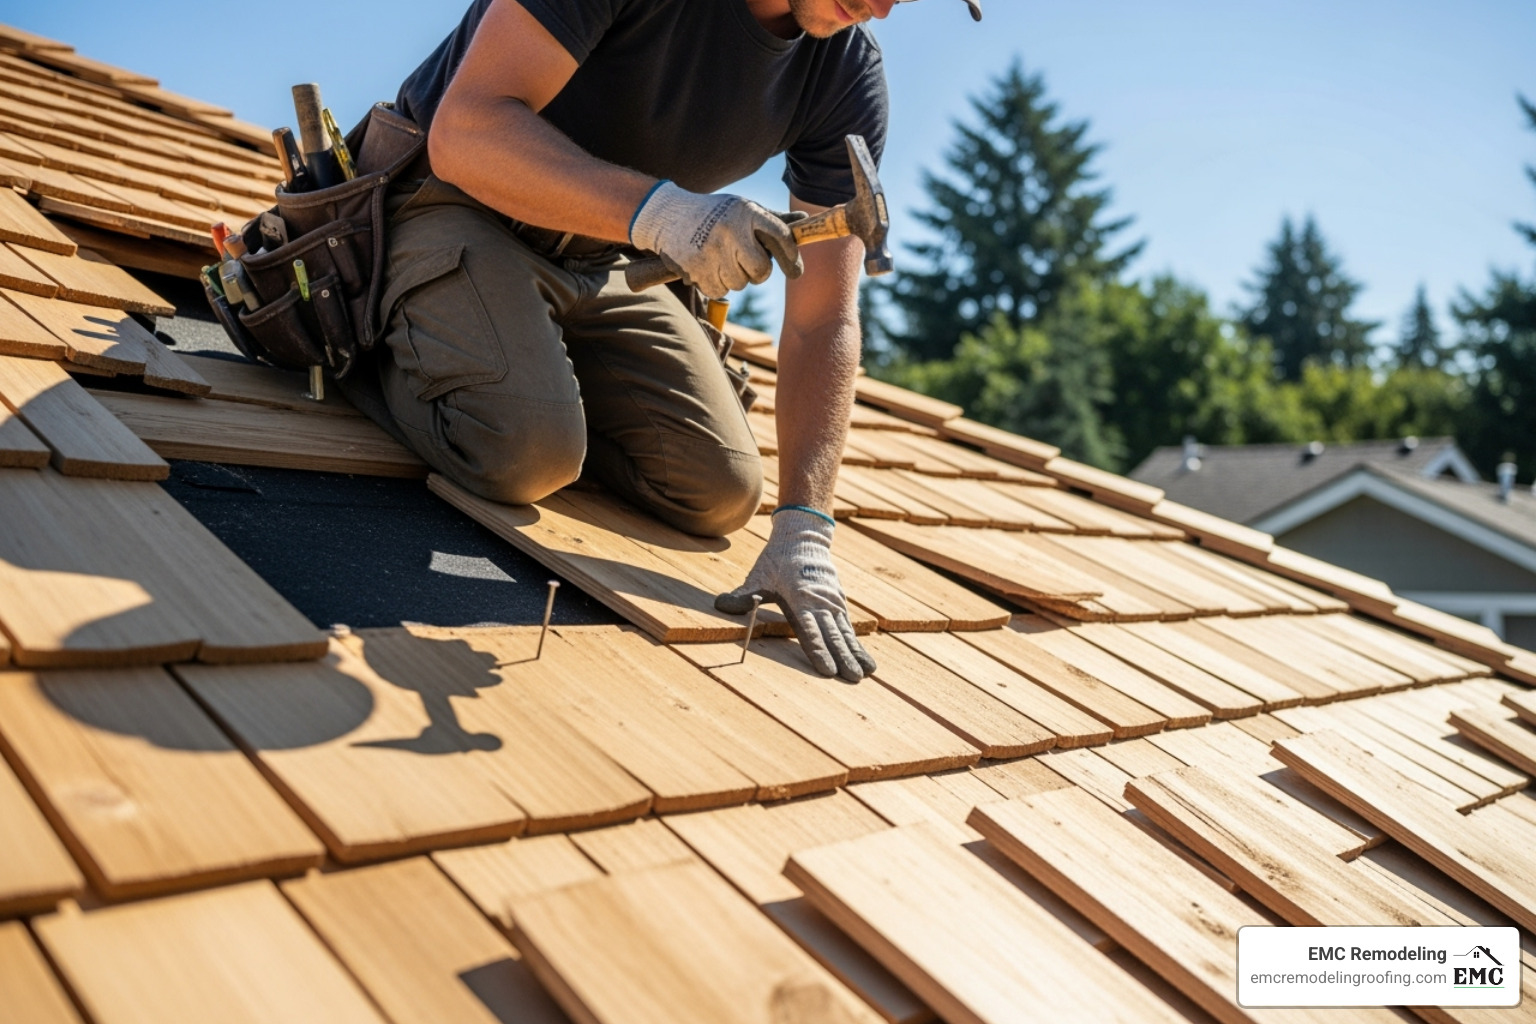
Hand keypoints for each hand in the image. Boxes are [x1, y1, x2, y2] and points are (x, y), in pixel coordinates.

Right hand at [631, 181, 802, 297]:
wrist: (667, 214)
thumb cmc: (714, 214)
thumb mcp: (742, 209)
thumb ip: (771, 220)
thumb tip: (804, 221)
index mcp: (747, 212)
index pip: (780, 237)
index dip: (792, 259)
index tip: (795, 272)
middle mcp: (731, 230)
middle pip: (761, 271)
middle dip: (758, 273)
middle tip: (748, 265)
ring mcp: (712, 250)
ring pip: (739, 283)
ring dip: (734, 278)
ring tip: (722, 260)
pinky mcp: (696, 267)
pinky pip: (719, 291)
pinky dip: (716, 284)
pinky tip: (708, 267)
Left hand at [716, 508, 876, 680]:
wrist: (803, 537)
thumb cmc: (777, 560)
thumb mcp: (758, 576)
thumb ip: (743, 595)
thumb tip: (720, 605)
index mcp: (799, 598)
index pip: (809, 631)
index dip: (818, 651)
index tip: (828, 671)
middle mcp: (820, 602)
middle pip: (832, 635)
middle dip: (843, 658)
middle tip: (853, 679)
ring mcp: (832, 602)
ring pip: (845, 633)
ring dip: (855, 653)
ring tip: (867, 673)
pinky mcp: (839, 602)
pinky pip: (850, 627)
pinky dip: (858, 644)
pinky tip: (867, 661)